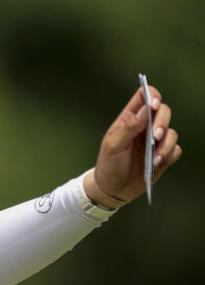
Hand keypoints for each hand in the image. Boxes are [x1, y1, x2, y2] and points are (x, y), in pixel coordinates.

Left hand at [84, 85, 181, 208]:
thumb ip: (129, 126)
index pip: (144, 96)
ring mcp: (155, 141)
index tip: (154, 105)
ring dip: (166, 145)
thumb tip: (146, 108)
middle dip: (162, 123)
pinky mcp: (163, 155)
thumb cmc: (109, 164)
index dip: (152, 96)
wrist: (113, 189)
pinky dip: (169, 155)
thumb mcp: (113, 145)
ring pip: (172, 132)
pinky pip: (176, 149)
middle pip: (164, 111)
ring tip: (154, 158)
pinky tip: (156, 164)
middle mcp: (145, 126)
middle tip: (155, 137)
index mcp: (130, 118)